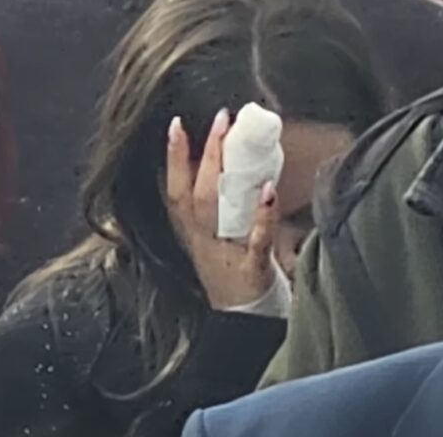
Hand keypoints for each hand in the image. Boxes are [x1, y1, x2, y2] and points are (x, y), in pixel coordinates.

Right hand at [166, 109, 278, 309]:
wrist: (241, 323)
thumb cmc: (230, 275)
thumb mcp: (211, 241)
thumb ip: (215, 210)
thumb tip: (227, 167)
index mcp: (192, 233)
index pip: (175, 190)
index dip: (173, 158)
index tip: (176, 124)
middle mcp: (203, 241)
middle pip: (197, 194)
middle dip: (207, 154)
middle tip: (220, 119)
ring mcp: (225, 254)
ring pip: (216, 212)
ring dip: (226, 175)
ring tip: (237, 142)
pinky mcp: (251, 269)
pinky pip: (255, 241)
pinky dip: (261, 217)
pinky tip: (269, 191)